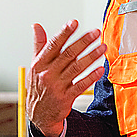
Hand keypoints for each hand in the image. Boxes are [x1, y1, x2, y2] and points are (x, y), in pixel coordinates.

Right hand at [27, 20, 105, 136]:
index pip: (53, 45)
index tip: (74, 22)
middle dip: (83, 42)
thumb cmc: (39, 85)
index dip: (64, 33)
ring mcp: (57, 86)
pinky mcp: (66, 97)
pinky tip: (100, 69)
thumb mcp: (35, 65)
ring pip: (76, 68)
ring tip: (102, 47)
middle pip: (68, 54)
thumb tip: (36, 26)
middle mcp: (48, 74)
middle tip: (96, 32)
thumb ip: (39, 45)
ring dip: (91, 57)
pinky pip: (81, 85)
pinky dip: (91, 77)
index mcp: (40, 63)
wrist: (38, 114)